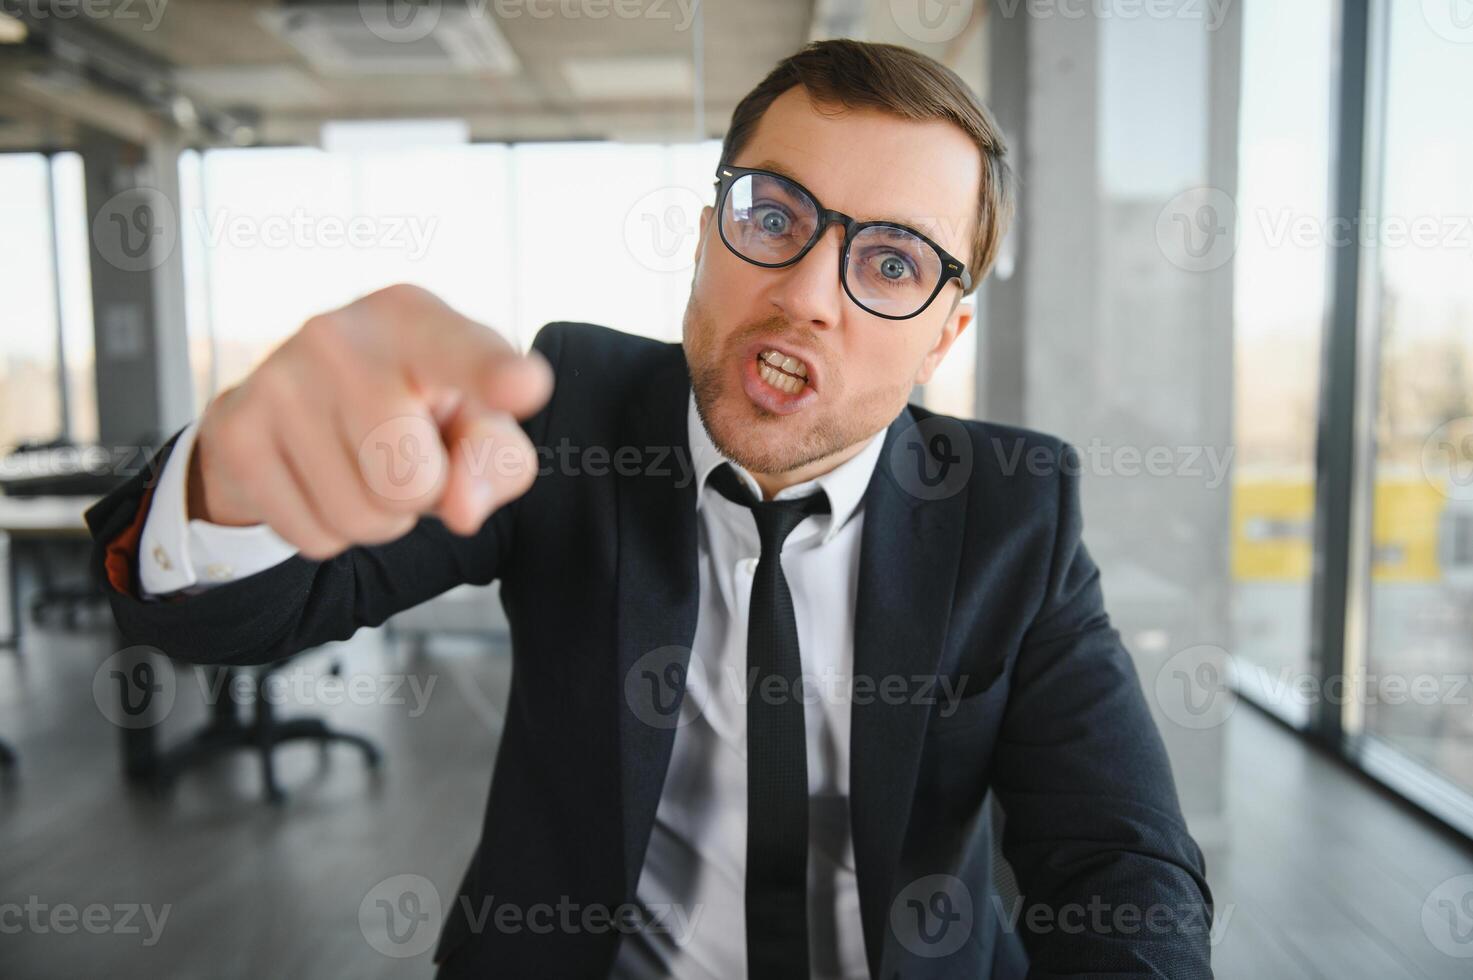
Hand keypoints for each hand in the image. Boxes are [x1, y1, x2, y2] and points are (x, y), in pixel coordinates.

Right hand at [187, 284, 551, 559]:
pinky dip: (329, 532)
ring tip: (359, 466)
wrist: (293, 403)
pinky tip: (317, 478)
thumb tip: (461, 507)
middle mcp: (340, 336)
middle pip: (413, 480)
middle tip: (401, 455)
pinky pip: (314, 537)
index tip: (523, 386)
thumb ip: (495, 461)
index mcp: (415, 318)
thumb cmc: (413, 408)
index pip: (462, 353)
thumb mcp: (476, 422)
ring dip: (376, 518)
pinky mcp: (235, 430)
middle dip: (420, 495)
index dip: (494, 376)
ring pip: (361, 518)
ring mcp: (278, 378)